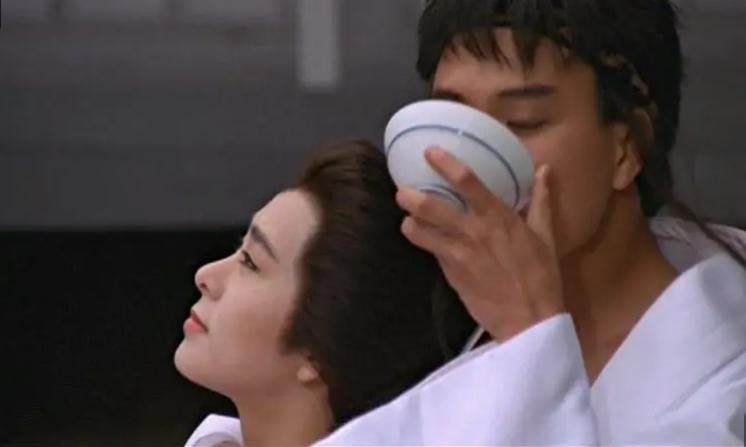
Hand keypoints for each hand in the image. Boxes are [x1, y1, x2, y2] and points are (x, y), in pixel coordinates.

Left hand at [396, 148, 564, 341]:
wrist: (529, 320)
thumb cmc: (541, 277)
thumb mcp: (545, 236)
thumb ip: (541, 201)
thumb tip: (545, 170)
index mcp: (499, 217)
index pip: (468, 182)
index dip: (446, 164)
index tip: (430, 152)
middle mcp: (474, 231)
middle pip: (432, 207)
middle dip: (412, 196)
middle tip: (402, 190)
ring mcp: (458, 254)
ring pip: (422, 231)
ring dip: (410, 222)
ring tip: (406, 218)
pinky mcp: (450, 274)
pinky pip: (430, 252)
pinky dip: (423, 243)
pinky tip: (419, 238)